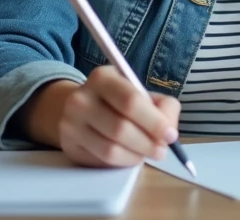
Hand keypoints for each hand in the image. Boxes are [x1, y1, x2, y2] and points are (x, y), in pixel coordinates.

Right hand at [57, 65, 181, 167]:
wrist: (79, 109)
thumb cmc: (118, 101)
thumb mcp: (140, 92)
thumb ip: (162, 106)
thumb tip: (169, 132)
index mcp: (102, 77)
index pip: (131, 101)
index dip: (154, 121)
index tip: (171, 135)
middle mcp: (81, 98)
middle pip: (120, 128)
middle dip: (148, 143)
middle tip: (162, 150)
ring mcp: (71, 123)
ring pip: (111, 149)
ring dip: (136, 155)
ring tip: (147, 153)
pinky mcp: (69, 145)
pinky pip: (101, 160)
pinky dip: (122, 162)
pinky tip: (129, 155)